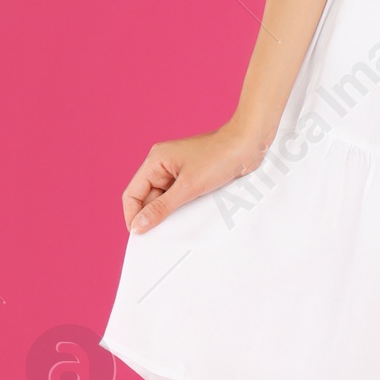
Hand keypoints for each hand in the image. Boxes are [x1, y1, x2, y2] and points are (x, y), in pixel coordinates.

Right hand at [122, 120, 270, 233]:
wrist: (248, 145)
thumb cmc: (219, 157)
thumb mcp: (188, 188)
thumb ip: (162, 208)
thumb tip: (139, 225)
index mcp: (155, 161)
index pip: (132, 194)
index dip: (133, 216)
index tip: (139, 235)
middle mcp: (162, 165)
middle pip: (146, 197)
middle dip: (152, 215)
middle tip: (160, 234)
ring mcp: (177, 170)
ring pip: (163, 198)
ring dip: (168, 212)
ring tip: (178, 222)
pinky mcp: (191, 176)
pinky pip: (178, 196)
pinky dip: (181, 206)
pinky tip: (189, 214)